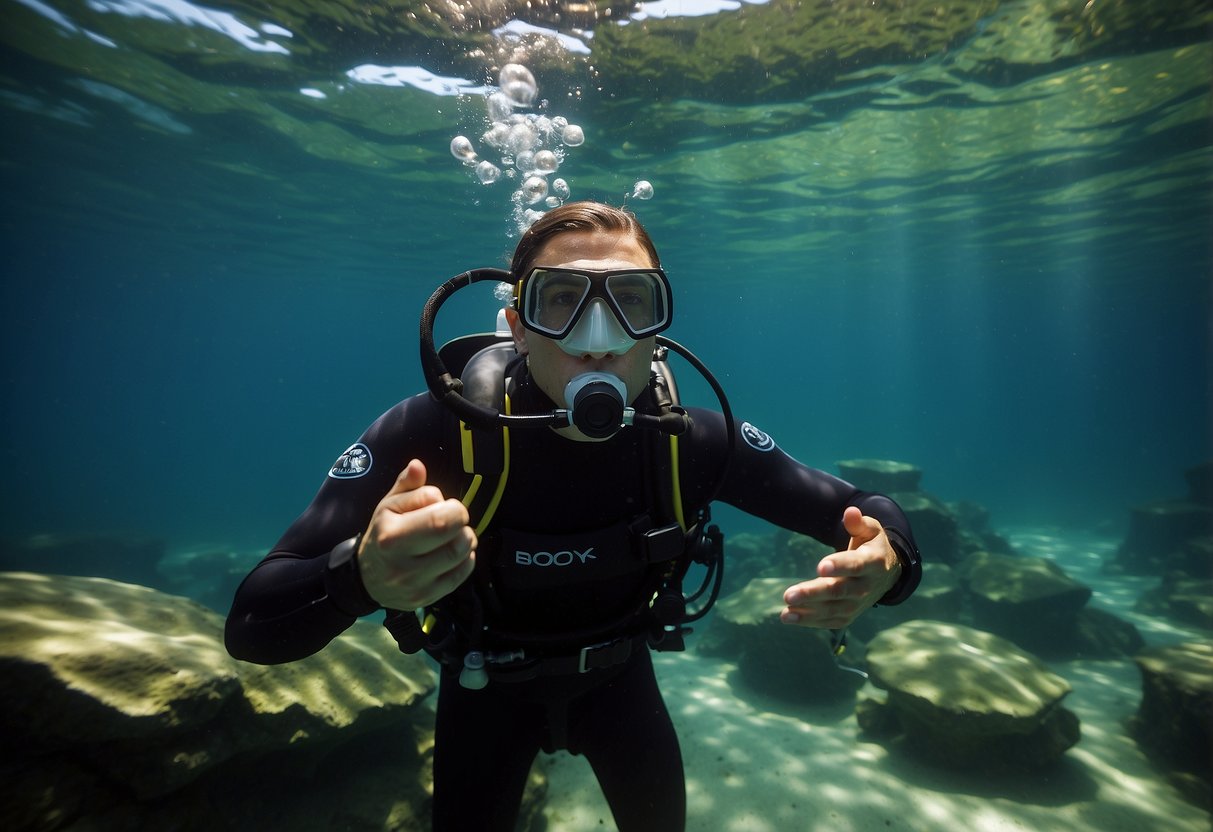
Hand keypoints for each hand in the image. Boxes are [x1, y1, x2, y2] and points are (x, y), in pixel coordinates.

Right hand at [356, 459, 476, 609]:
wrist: (366, 579)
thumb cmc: (383, 534)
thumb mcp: (388, 506)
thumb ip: (406, 485)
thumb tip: (418, 465)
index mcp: (392, 536)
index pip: (440, 517)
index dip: (451, 506)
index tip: (443, 505)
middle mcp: (404, 564)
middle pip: (456, 539)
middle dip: (461, 523)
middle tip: (452, 519)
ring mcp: (417, 585)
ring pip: (462, 556)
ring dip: (466, 539)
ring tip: (453, 534)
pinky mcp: (428, 598)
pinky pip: (462, 574)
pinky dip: (465, 558)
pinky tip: (452, 552)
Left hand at [780, 506, 900, 628]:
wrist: (886, 573)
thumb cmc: (871, 546)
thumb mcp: (870, 531)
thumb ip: (859, 523)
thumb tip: (850, 512)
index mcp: (874, 562)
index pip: (857, 565)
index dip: (840, 566)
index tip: (820, 567)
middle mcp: (867, 586)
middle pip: (840, 591)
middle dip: (813, 593)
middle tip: (788, 595)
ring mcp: (858, 604)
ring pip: (833, 610)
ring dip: (808, 611)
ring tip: (786, 611)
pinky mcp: (849, 615)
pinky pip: (830, 621)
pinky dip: (810, 621)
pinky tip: (790, 617)